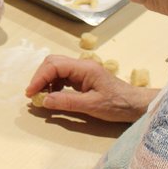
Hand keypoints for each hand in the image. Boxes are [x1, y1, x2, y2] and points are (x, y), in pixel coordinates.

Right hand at [24, 55, 156, 122]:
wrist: (137, 105)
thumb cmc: (118, 105)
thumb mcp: (92, 106)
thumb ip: (66, 102)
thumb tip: (43, 100)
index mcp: (84, 68)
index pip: (54, 66)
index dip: (39, 78)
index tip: (30, 93)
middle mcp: (82, 65)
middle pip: (53, 63)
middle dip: (40, 77)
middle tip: (33, 94)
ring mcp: (83, 71)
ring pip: (56, 69)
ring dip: (46, 81)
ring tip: (41, 96)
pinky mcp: (83, 78)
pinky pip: (63, 76)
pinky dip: (54, 85)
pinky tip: (54, 96)